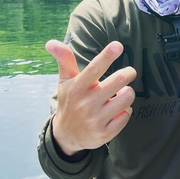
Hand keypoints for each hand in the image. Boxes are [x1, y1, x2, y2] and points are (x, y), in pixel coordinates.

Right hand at [45, 40, 136, 156]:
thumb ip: (64, 60)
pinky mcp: (105, 134)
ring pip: (127, 98)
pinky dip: (126, 111)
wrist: (66, 136)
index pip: (94, 69)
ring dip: (127, 93)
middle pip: (118, 81)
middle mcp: (86, 103)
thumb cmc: (70, 101)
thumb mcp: (65, 82)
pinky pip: (127, 115)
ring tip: (120, 94)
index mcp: (77, 88)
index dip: (106, 56)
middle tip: (128, 72)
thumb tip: (51, 42)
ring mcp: (95, 120)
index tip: (118, 45)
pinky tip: (117, 111)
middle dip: (128, 73)